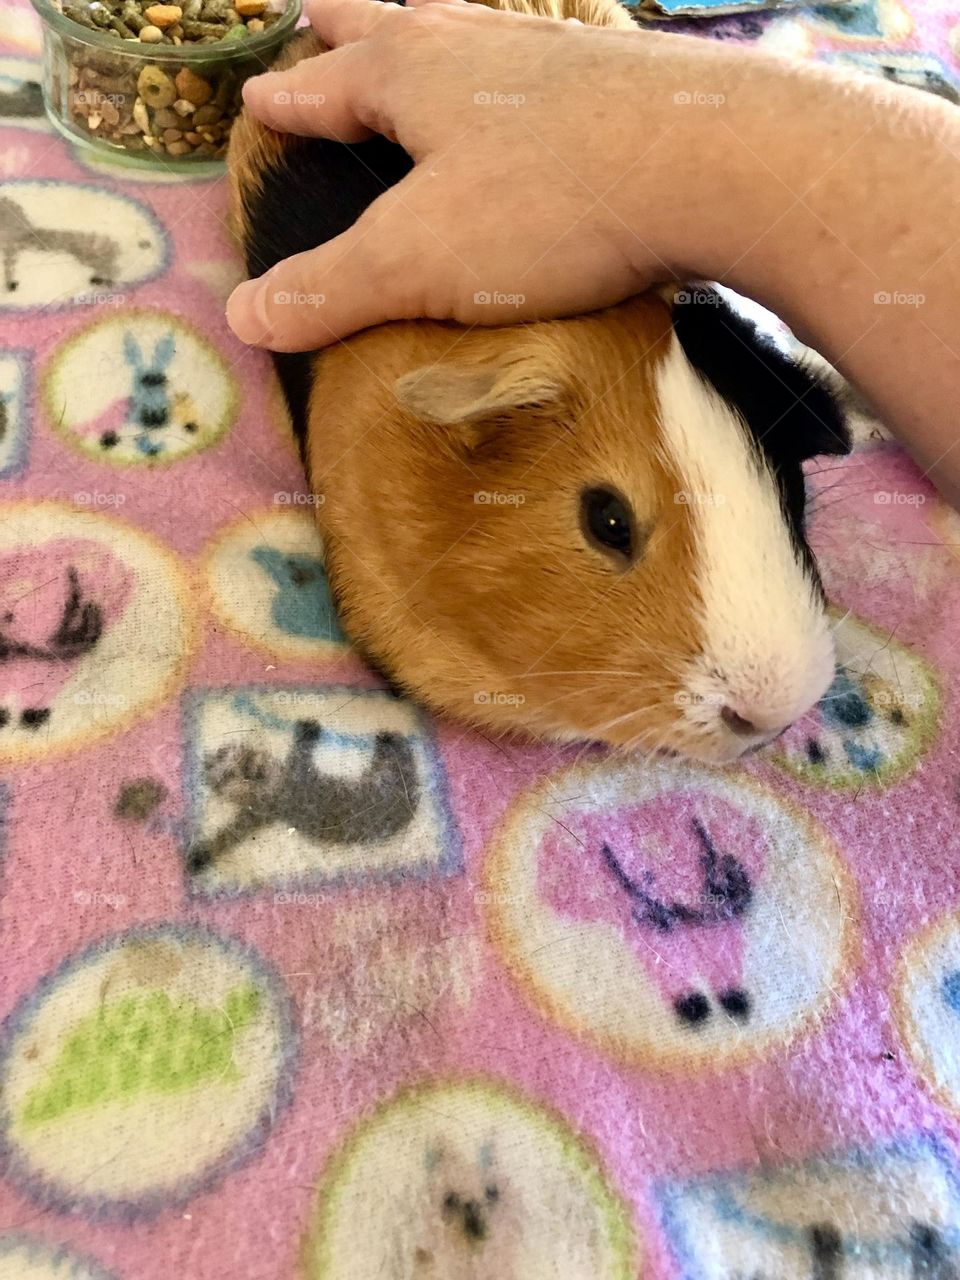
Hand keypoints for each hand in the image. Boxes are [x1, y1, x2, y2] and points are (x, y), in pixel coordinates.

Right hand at [226, 0, 749, 349]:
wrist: (712, 163)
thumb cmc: (549, 206)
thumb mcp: (419, 260)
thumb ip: (332, 287)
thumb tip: (245, 316)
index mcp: (415, 77)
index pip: (330, 86)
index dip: (291, 101)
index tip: (260, 96)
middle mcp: (480, 46)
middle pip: (396, 26)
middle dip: (350, 28)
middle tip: (319, 10)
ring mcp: (558, 54)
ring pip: (475, 30)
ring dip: (438, 30)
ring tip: (426, 25)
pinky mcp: (624, 80)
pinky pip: (551, 61)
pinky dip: (523, 66)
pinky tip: (543, 83)